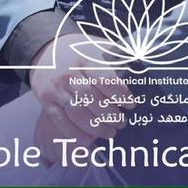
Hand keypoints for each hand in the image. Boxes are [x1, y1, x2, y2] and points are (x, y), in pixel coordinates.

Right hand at [28, 34, 131, 148]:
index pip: (105, 79)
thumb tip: (141, 65)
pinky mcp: (46, 100)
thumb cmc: (79, 51)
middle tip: (122, 122)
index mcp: (85, 58)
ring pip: (77, 112)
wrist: (46, 50)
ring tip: (110, 132)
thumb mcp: (97, 46)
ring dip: (96, 127)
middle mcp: (69, 73)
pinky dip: (74, 134)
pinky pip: (61, 120)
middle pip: (92, 99)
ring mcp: (56, 88)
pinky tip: (87, 141)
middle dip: (110, 115)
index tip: (131, 104)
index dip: (120, 94)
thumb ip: (117, 56)